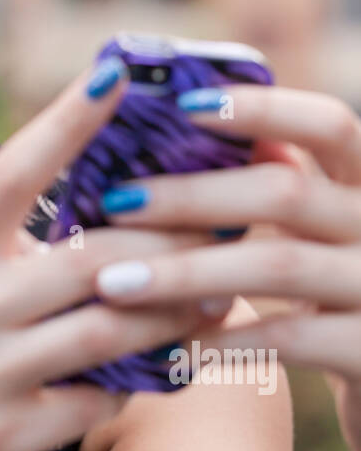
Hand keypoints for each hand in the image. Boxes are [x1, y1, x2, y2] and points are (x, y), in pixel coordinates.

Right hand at [0, 58, 220, 450]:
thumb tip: (52, 236)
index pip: (5, 176)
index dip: (65, 122)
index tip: (115, 75)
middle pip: (88, 260)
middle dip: (165, 241)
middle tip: (215, 223)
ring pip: (107, 331)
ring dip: (168, 314)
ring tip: (208, 297)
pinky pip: (91, 402)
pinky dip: (129, 382)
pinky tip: (151, 370)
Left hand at [90, 83, 360, 450]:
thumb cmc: (340, 296)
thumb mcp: (325, 230)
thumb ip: (285, 182)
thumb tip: (198, 115)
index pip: (329, 125)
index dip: (262, 109)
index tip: (183, 106)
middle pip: (285, 192)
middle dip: (190, 196)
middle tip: (113, 202)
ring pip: (276, 265)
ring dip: (185, 271)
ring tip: (112, 281)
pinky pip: (287, 338)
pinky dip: (223, 339)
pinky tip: (169, 344)